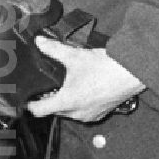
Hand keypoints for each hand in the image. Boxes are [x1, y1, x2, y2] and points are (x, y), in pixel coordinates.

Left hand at [25, 37, 144, 122]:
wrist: (132, 73)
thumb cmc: (105, 67)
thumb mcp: (75, 56)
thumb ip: (54, 50)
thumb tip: (40, 42)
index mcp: (67, 102)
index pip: (39, 110)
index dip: (30, 104)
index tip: (26, 98)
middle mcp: (77, 113)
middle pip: (54, 111)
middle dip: (49, 100)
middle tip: (47, 86)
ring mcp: (89, 116)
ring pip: (68, 112)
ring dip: (64, 102)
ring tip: (65, 86)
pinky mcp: (100, 114)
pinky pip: (82, 113)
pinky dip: (79, 104)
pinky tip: (82, 90)